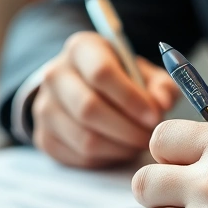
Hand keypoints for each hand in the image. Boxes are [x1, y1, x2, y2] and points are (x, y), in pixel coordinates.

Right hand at [32, 31, 180, 167]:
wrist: (83, 88)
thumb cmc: (120, 79)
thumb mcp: (144, 73)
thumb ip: (161, 85)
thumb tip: (162, 103)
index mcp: (81, 49)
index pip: (101, 73)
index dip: (131, 99)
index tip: (155, 116)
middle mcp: (55, 75)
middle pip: (89, 109)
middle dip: (127, 129)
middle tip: (150, 137)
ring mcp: (45, 108)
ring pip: (85, 139)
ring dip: (120, 148)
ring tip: (138, 143)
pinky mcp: (45, 138)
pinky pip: (79, 157)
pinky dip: (106, 159)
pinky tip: (120, 149)